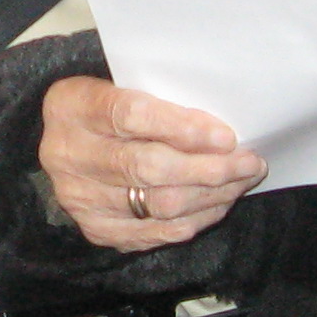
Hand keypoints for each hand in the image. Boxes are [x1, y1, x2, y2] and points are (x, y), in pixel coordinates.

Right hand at [41, 76, 263, 250]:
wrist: (69, 142)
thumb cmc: (110, 107)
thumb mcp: (123, 85)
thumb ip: (162, 101)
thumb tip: (222, 134)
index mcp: (72, 105)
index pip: (131, 116)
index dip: (183, 128)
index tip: (226, 136)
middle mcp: (68, 154)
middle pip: (148, 167)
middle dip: (209, 168)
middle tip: (249, 162)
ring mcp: (80, 197)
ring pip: (158, 205)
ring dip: (211, 195)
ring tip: (242, 181)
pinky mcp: (96, 229)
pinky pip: (157, 231)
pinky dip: (196, 218)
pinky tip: (218, 202)